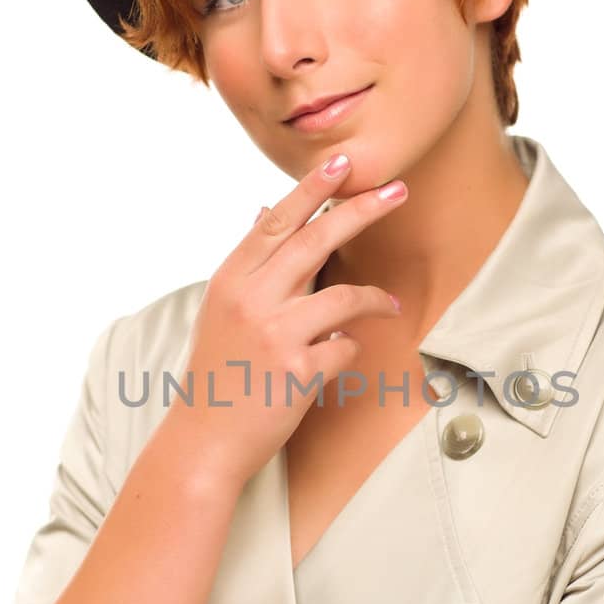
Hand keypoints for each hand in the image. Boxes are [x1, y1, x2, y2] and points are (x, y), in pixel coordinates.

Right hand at [176, 154, 407, 488]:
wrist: (204, 440)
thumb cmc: (219, 373)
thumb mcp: (223, 311)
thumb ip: (251, 264)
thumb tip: (267, 211)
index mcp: (230, 280)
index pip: (277, 222)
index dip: (312, 189)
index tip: (343, 162)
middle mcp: (250, 300)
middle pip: (316, 241)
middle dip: (361, 211)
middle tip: (398, 190)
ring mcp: (275, 335)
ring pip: (342, 297)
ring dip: (373, 299)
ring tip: (388, 304)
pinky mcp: (298, 371)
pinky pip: (345, 347)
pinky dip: (349, 349)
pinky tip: (341, 356)